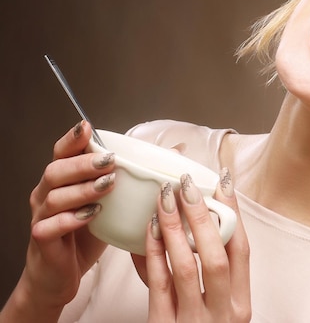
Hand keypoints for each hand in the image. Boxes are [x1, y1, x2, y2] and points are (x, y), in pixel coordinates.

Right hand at [1, 121, 115, 321]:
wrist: (59, 276)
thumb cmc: (84, 235)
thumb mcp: (111, 203)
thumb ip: (135, 178)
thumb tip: (173, 152)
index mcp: (63, 180)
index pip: (62, 152)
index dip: (73, 139)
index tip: (87, 127)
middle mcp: (47, 194)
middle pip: (57, 169)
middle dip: (84, 162)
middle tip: (109, 161)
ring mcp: (41, 216)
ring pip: (55, 195)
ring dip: (83, 188)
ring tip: (107, 186)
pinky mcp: (42, 240)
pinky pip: (51, 225)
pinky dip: (71, 218)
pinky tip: (90, 215)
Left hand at [134, 168, 250, 322]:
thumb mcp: (220, 312)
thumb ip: (216, 276)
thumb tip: (201, 220)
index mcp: (241, 306)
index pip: (242, 251)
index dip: (233, 213)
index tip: (222, 183)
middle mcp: (223, 315)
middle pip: (216, 255)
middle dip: (202, 215)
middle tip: (187, 185)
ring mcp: (193, 322)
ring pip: (186, 265)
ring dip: (174, 227)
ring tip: (164, 198)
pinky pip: (158, 283)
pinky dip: (153, 252)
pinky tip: (147, 229)